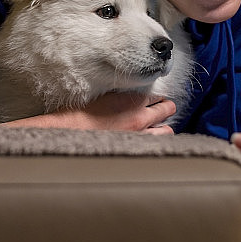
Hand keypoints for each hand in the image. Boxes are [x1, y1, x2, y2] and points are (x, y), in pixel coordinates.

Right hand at [0, 91, 175, 134]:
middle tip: (160, 110)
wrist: (73, 131)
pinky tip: (148, 141)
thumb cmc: (82, 112)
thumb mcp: (105, 94)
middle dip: (165, 110)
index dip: (156, 98)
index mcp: (134, 101)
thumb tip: (128, 94)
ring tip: (157, 127)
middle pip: (167, 110)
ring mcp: (140, 135)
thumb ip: (122, 94)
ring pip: (166, 131)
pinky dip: (155, 141)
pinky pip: (154, 144)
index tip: (154, 100)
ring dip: (163, 127)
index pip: (158, 96)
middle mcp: (141, 118)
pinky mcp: (134, 147)